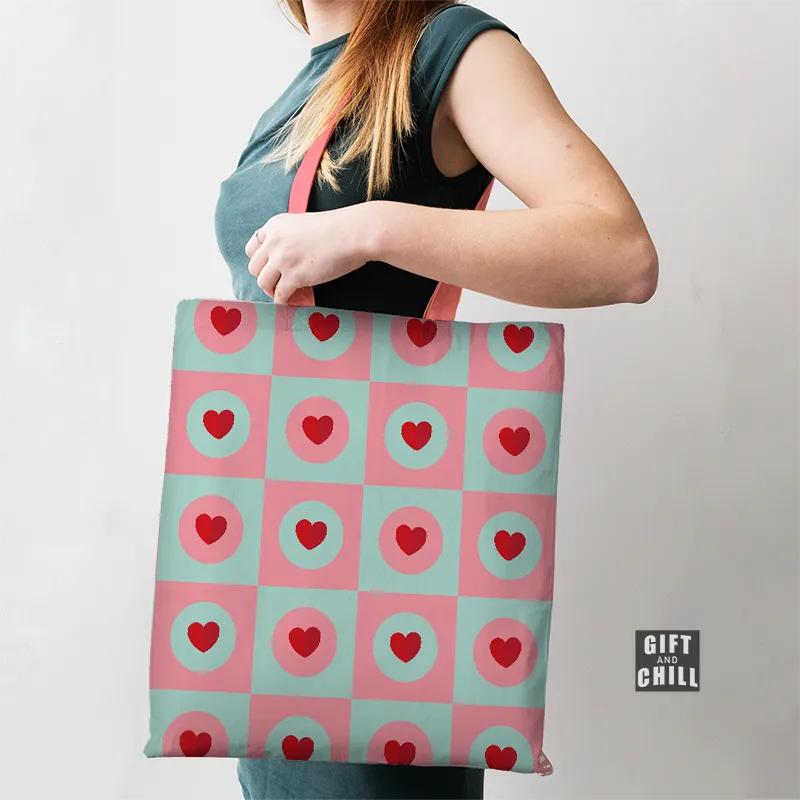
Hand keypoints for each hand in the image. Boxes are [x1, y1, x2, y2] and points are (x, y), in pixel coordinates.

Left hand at [245, 204, 377, 303]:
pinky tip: (295, 299)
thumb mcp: (303, 225)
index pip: (252, 248)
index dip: (260, 261)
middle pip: (255, 268)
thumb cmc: (338, 229)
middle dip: (266, 277)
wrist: (353, 233)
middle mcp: (274, 241)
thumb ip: (289, 239)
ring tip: (288, 293)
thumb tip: (284, 262)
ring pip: (263, 283)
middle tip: (280, 283)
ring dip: (274, 290)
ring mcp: (282, 260)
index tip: (271, 268)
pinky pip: (279, 295)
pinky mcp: (294, 277)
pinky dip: (285, 300)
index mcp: (275, 225)